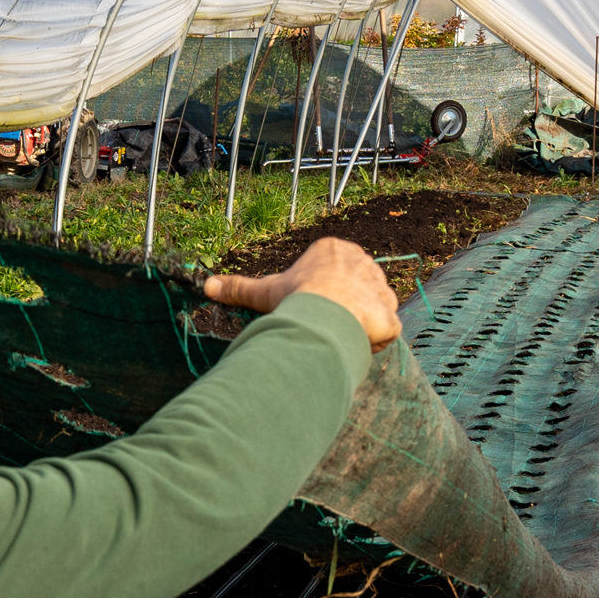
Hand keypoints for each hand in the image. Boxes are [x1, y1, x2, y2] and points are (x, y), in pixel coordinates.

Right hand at [204, 237, 400, 351]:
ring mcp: (382, 289)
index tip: (307, 308)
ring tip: (335, 337)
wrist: (327, 316)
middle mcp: (364, 263)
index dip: (318, 294)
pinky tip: (353, 346)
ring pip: (369, 312)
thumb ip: (239, 288)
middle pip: (351, 291)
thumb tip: (206, 286)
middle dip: (338, 310)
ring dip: (356, 326)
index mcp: (335, 251)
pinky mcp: (392, 314)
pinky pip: (384, 331)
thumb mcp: (265, 291)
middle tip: (319, 325)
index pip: (331, 274)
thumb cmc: (297, 298)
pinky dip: (371, 342)